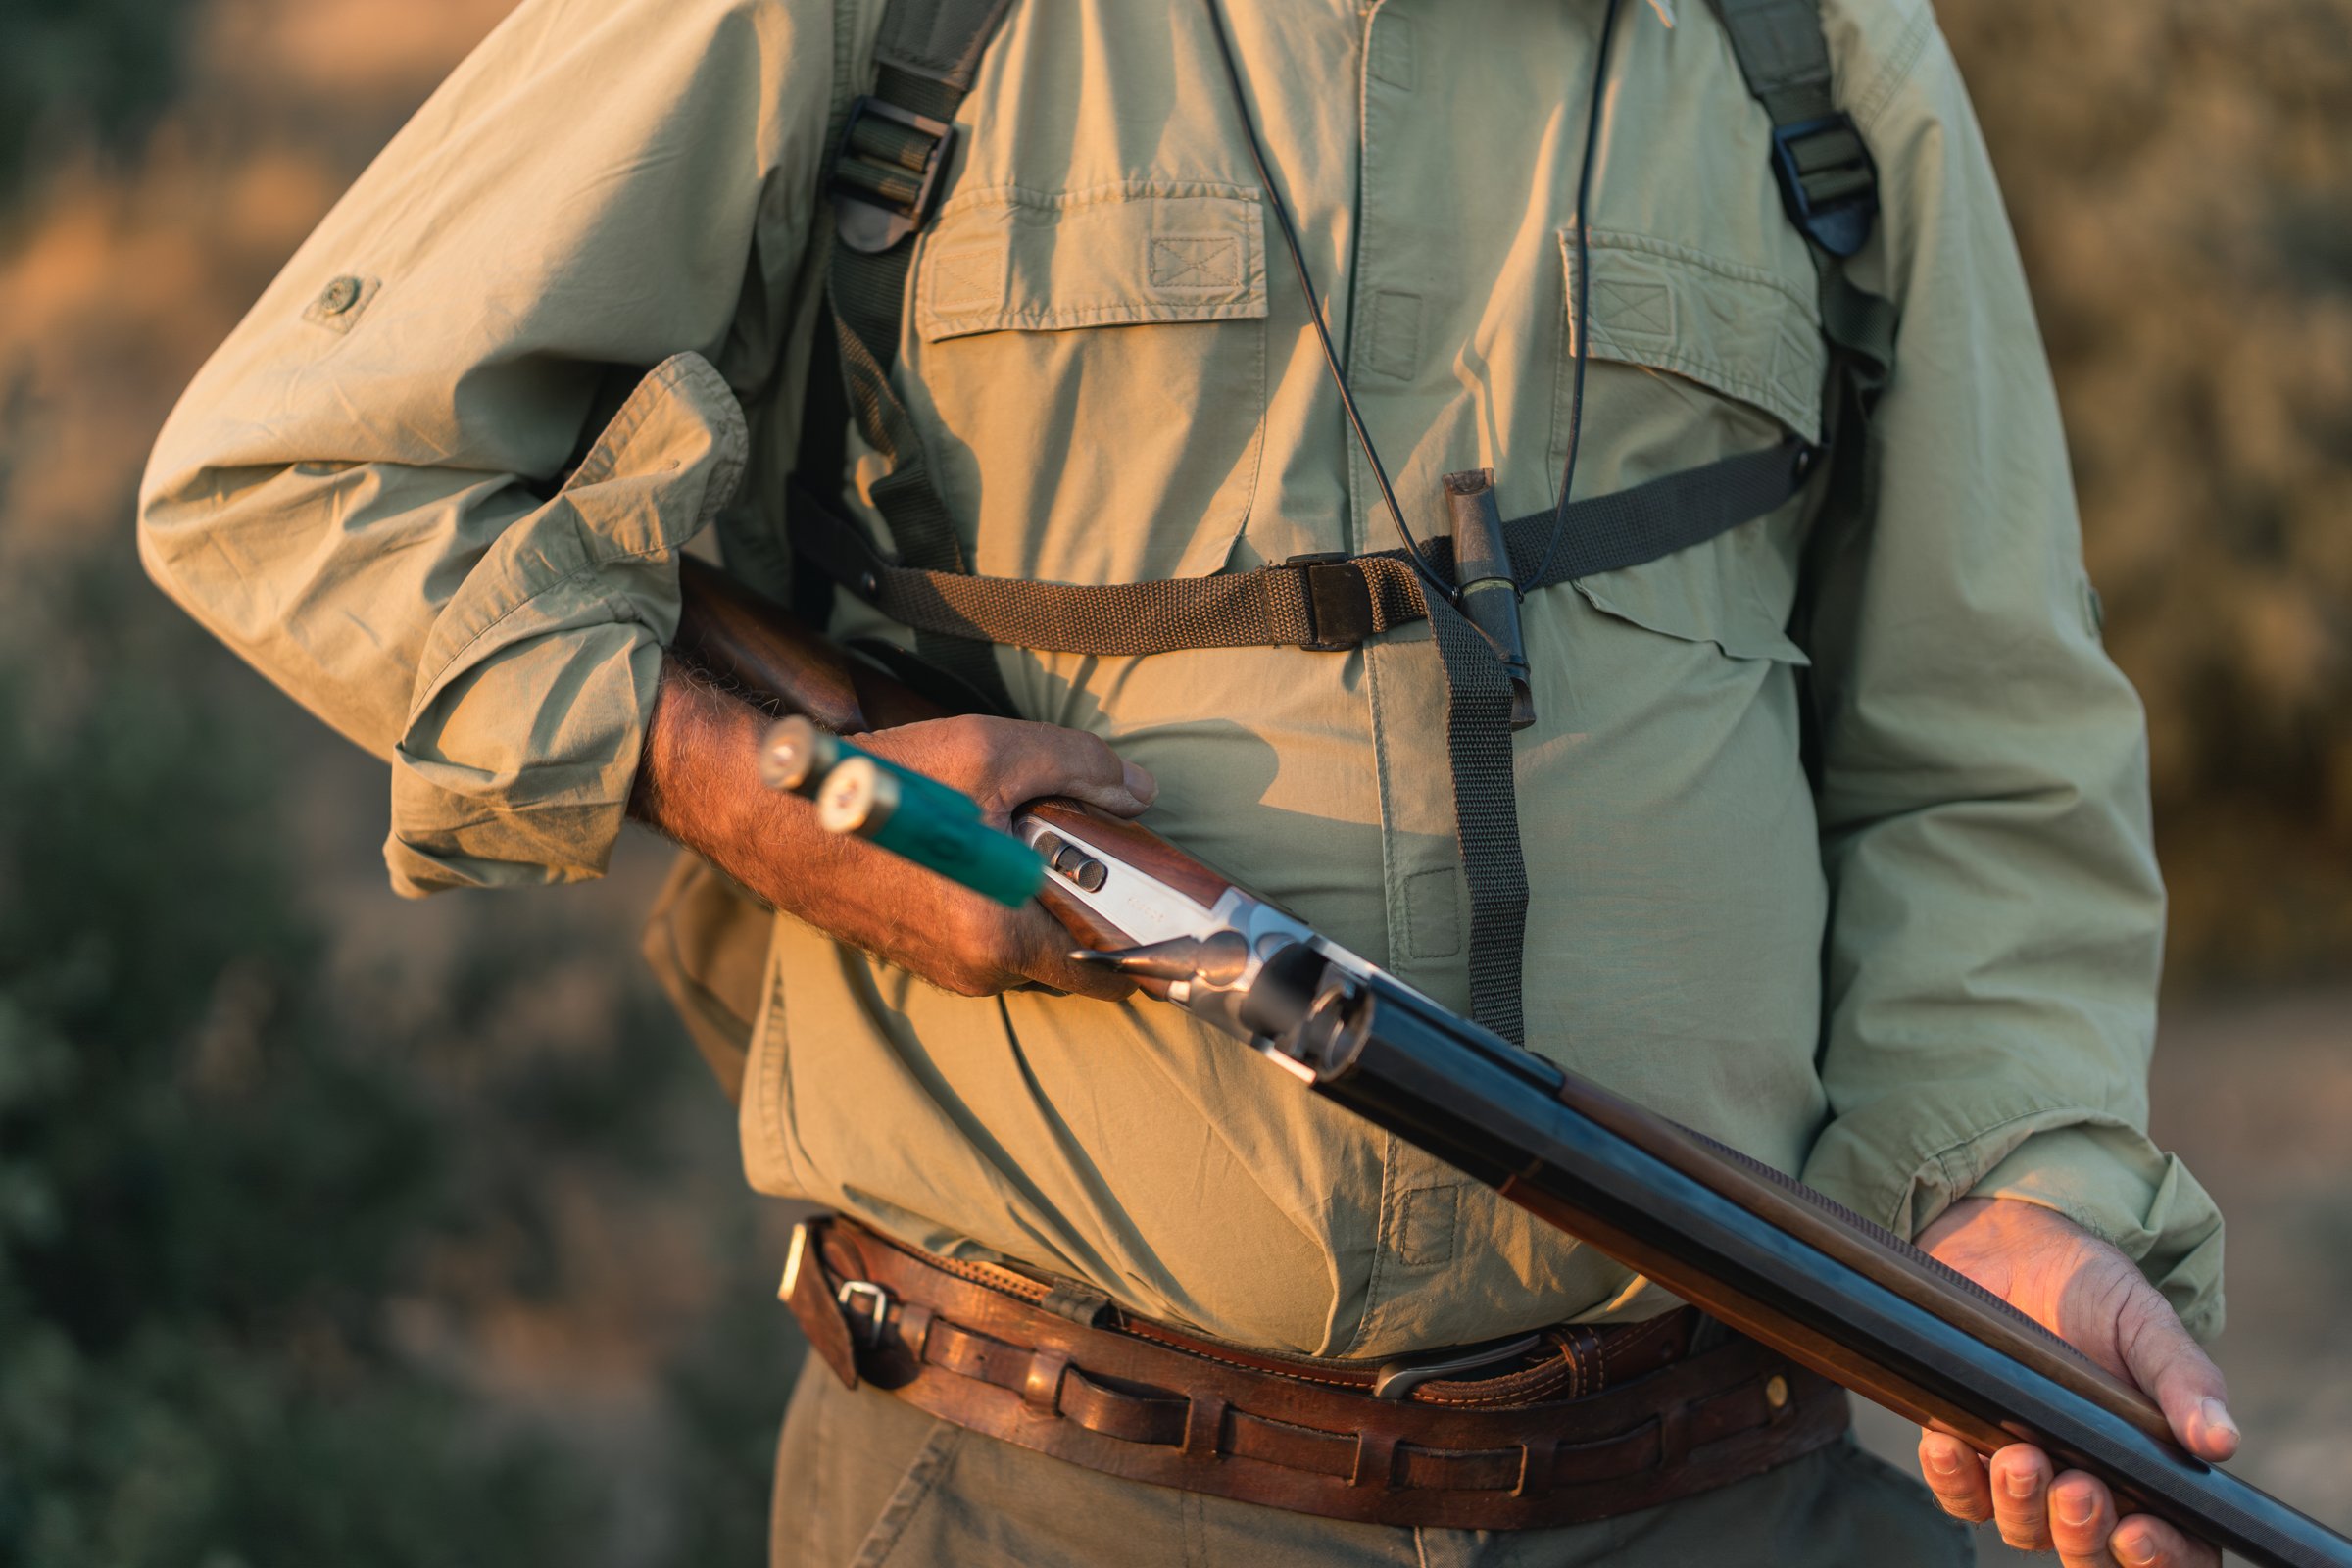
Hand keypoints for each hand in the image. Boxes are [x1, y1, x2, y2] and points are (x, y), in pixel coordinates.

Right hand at [630, 657, 1156, 998]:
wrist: (773, 816)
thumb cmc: (883, 784)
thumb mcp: (993, 752)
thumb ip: (1081, 767)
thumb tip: (1142, 790)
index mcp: (1001, 932)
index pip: (1105, 972)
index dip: (1151, 956)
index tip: (1183, 940)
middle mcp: (973, 967)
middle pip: (1066, 961)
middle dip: (1094, 921)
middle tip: (1114, 870)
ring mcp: (939, 968)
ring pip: (1022, 950)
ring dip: (1044, 912)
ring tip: (1047, 850)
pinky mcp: (912, 955)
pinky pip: (982, 941)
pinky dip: (1002, 910)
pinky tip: (994, 857)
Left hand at [1915, 1197, 2238, 1566]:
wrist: (2013, 1246)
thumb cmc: (2093, 1291)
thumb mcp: (2145, 1325)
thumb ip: (2184, 1380)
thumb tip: (2222, 1442)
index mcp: (2149, 1467)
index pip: (2173, 1544)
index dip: (2162, 1557)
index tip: (2140, 1537)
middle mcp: (2090, 1480)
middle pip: (2090, 1549)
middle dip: (2084, 1533)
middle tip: (2078, 1489)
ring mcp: (2026, 1470)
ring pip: (2025, 1529)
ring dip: (2022, 1505)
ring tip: (2021, 1458)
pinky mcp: (1968, 1448)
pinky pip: (1959, 1492)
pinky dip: (1953, 1478)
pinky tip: (1947, 1444)